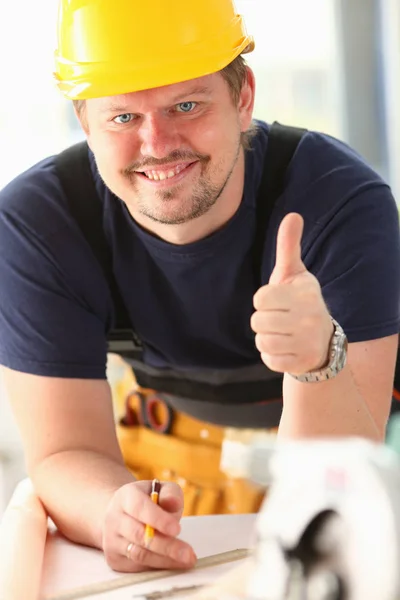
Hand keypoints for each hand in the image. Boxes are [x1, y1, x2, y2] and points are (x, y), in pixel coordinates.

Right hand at [102, 480, 195, 572]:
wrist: (122, 514)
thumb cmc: (148, 501)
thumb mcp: (161, 489)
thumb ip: (170, 494)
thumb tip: (172, 503)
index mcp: (125, 496)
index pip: (140, 508)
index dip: (158, 519)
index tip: (177, 529)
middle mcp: (114, 518)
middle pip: (139, 535)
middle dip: (166, 546)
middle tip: (188, 553)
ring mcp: (112, 540)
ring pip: (139, 554)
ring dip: (164, 559)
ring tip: (186, 559)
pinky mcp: (114, 559)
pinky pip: (138, 567)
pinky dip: (158, 566)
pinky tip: (173, 563)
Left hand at [251, 213, 333, 374]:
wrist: (323, 341)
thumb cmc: (300, 301)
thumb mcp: (296, 274)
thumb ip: (289, 246)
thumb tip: (292, 215)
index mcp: (305, 293)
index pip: (260, 298)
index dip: (264, 300)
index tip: (277, 301)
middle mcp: (308, 318)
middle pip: (257, 321)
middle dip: (263, 320)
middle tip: (279, 319)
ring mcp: (306, 342)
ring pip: (261, 341)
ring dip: (266, 338)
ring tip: (282, 333)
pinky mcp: (300, 362)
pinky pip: (268, 359)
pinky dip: (271, 355)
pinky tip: (285, 348)